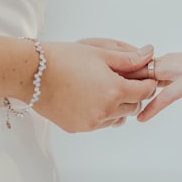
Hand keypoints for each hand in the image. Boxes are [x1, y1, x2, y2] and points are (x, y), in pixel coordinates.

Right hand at [35, 41, 156, 132]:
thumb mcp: (99, 53)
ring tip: (103, 89)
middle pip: (134, 107)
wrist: (31, 74)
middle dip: (133, 95)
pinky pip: (99, 124)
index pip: (145, 92)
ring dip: (118, 106)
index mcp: (114, 91)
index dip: (146, 83)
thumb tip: (149, 54)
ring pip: (117, 118)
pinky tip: (89, 98)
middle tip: (123, 81)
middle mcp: (105, 111)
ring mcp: (91, 122)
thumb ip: (128, 59)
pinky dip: (101, 114)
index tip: (143, 77)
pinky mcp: (78, 128)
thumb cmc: (63, 58)